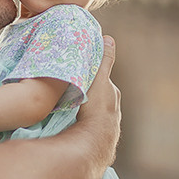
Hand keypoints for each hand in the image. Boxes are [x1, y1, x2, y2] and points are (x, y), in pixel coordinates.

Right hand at [76, 36, 120, 166]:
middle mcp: (112, 108)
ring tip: (66, 107)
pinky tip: (71, 123)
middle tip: (68, 89)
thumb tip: (109, 39)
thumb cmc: (97, 107)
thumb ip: (104, 60)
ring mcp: (106, 124)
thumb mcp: (99, 79)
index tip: (77, 72)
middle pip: (96, 95)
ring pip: (92, 111)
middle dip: (85, 92)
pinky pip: (88, 125)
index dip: (89, 75)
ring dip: (83, 109)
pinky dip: (81, 122)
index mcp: (112, 93)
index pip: (100, 80)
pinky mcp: (98, 137)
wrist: (95, 139)